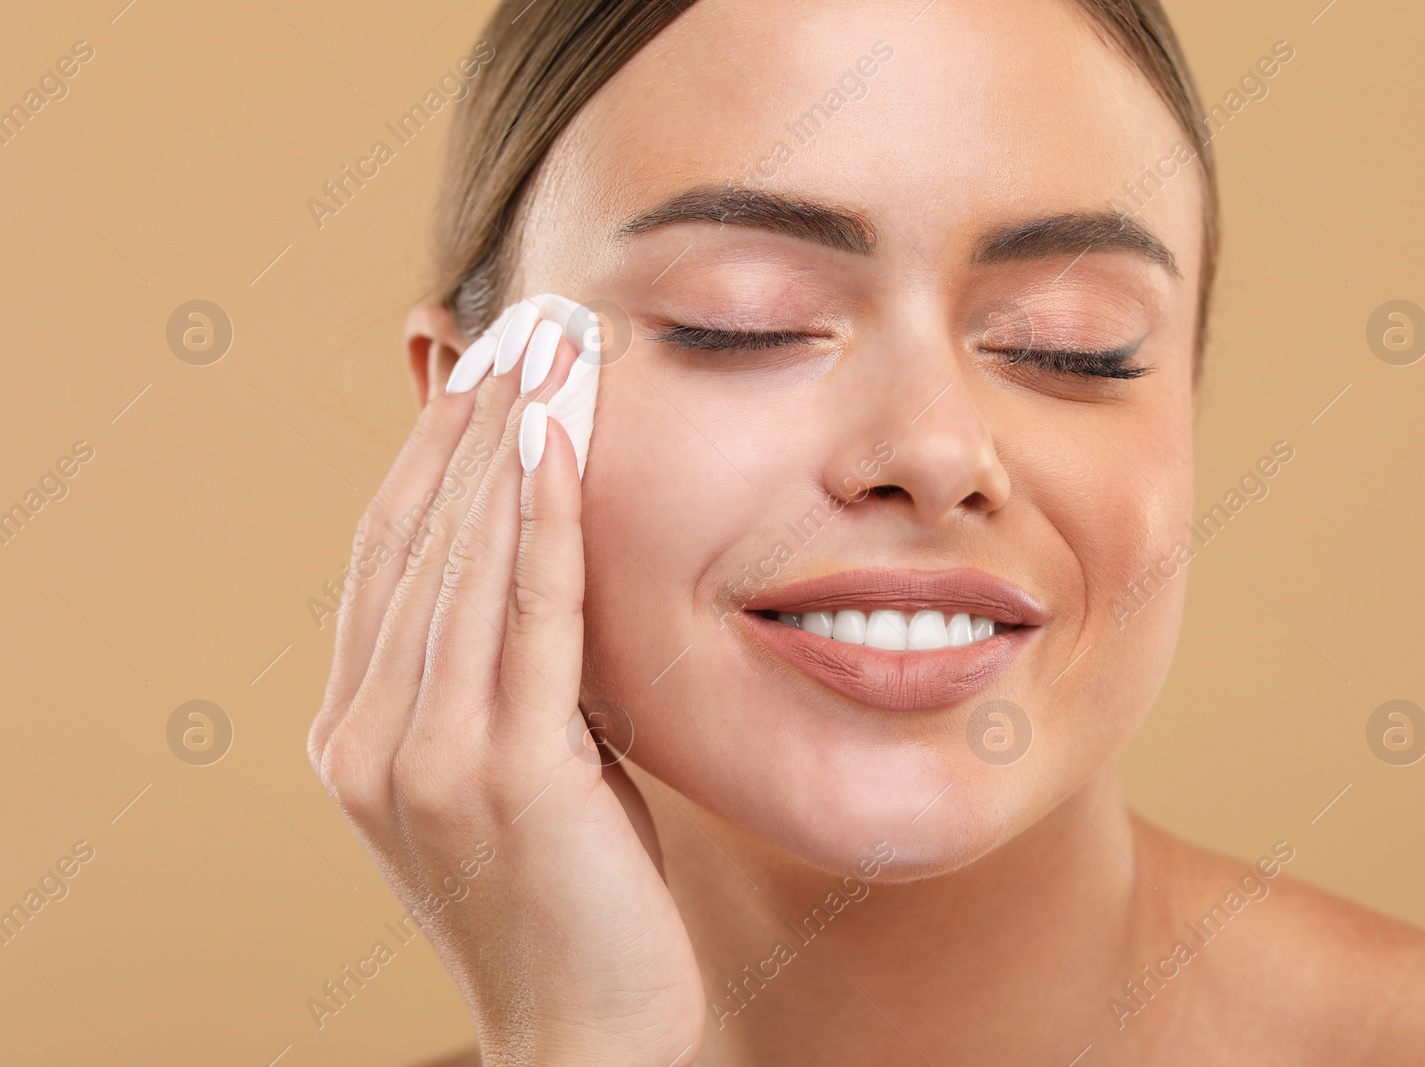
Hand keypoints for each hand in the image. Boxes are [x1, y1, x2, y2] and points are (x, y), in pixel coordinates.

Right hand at [307, 297, 703, 1065]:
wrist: (586, 1025)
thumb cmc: (566, 886)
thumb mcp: (515, 759)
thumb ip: (496, 667)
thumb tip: (528, 548)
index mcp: (354, 732)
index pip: (386, 555)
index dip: (428, 450)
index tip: (476, 365)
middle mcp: (367, 738)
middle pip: (415, 540)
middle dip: (468, 422)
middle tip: (518, 325)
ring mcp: (424, 758)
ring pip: (464, 563)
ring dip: (506, 446)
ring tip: (544, 355)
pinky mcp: (502, 774)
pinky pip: (526, 617)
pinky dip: (542, 523)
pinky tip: (559, 447)